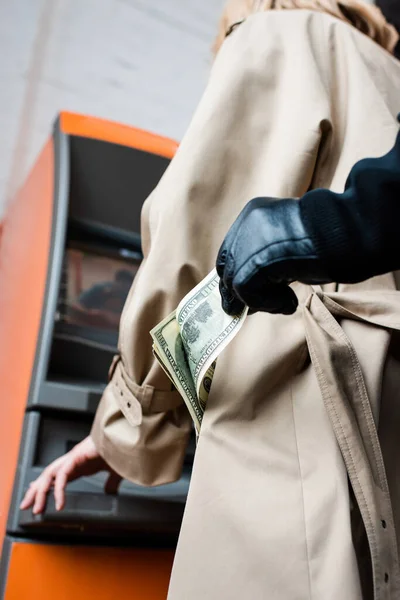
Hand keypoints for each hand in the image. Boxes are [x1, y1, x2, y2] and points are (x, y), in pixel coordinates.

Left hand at [20, 435, 121, 513]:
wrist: (125, 438)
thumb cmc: (120, 450)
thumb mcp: (113, 472)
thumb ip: (110, 482)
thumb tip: (110, 491)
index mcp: (79, 463)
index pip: (56, 475)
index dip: (46, 486)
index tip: (37, 495)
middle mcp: (72, 459)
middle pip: (47, 475)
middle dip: (35, 491)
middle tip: (26, 506)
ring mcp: (72, 457)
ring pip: (49, 475)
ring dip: (40, 492)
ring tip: (36, 509)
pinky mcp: (75, 457)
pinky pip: (62, 476)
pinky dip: (59, 491)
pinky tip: (60, 504)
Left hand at [216, 197, 330, 314]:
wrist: (342, 234)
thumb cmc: (328, 239)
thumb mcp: (290, 243)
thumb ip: (268, 258)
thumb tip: (251, 289)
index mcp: (255, 213)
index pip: (233, 250)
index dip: (239, 274)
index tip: (252, 292)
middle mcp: (246, 225)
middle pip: (229, 267)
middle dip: (243, 291)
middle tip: (263, 305)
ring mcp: (246, 244)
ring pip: (236, 283)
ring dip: (261, 300)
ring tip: (286, 301)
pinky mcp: (252, 265)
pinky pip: (247, 293)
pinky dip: (268, 303)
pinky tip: (289, 301)